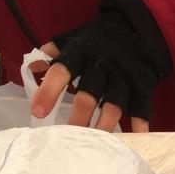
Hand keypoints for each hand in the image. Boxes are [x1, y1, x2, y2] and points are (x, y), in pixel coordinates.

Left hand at [30, 5, 161, 132]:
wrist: (137, 29)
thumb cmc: (97, 40)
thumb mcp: (72, 38)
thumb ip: (51, 52)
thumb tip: (32, 68)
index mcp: (80, 53)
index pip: (61, 71)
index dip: (49, 91)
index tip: (37, 112)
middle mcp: (102, 65)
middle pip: (89, 94)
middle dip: (79, 117)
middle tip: (69, 137)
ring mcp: (124, 77)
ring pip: (114, 105)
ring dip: (104, 125)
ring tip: (96, 144)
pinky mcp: (142, 87)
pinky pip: (141, 109)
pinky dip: (139, 126)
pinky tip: (134, 140)